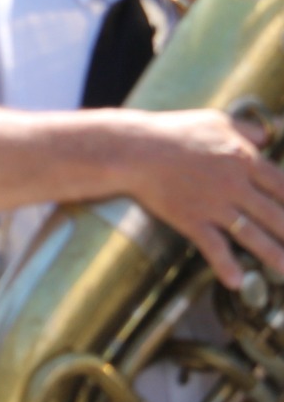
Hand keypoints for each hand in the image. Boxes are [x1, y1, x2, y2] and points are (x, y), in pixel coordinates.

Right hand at [126, 109, 283, 289]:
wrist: (133, 148)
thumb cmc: (173, 131)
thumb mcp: (216, 120)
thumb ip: (247, 129)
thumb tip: (267, 138)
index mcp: (242, 159)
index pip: (282, 185)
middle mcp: (234, 185)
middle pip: (275, 214)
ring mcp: (213, 204)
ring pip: (252, 235)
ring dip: (273, 255)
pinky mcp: (191, 219)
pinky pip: (213, 247)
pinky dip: (225, 266)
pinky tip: (235, 282)